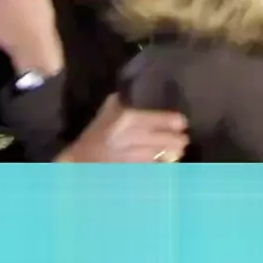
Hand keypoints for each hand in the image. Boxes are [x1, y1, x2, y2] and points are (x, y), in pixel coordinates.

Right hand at [59, 95, 188, 162]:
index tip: (182, 124)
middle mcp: (130, 138)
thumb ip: (122, 101)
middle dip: (178, 141)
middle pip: (164, 140)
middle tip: (184, 140)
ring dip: (171, 155)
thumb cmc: (95, 134)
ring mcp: (131, 158)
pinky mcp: (131, 173)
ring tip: (178, 152)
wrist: (78, 163)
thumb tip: (138, 89)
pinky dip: (161, 168)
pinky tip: (165, 165)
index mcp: (126, 119)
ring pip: (160, 156)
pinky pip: (153, 170)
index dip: (174, 122)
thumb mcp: (107, 112)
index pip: (159, 120)